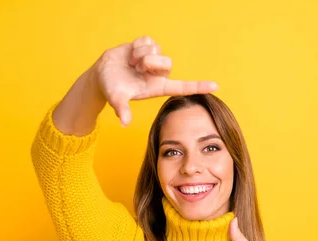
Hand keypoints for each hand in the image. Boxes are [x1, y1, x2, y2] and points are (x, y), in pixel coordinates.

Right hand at [95, 36, 217, 126]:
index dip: (198, 86)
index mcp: (158, 87)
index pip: (182, 87)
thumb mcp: (116, 99)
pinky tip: (130, 54)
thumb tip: (124, 123)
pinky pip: (148, 40)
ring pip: (156, 49)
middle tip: (136, 69)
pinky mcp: (148, 46)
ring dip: (139, 54)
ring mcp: (155, 59)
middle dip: (149, 62)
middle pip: (167, 62)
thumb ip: (122, 109)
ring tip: (131, 64)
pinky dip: (136, 46)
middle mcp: (159, 74)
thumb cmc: (112, 89)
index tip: (216, 86)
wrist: (102, 74)